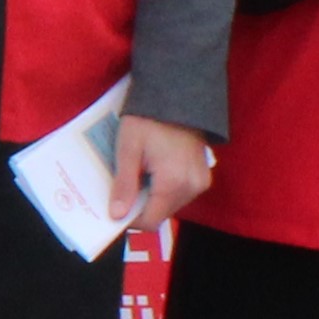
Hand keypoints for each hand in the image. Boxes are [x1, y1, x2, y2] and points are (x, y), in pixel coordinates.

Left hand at [111, 112, 218, 229]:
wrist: (177, 98)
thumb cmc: (148, 120)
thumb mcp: (128, 149)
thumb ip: (124, 185)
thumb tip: (117, 216)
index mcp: (174, 182)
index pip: (150, 221)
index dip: (130, 219)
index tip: (115, 207)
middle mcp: (192, 187)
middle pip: (160, 214)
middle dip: (140, 206)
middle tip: (125, 187)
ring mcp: (201, 182)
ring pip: (170, 205)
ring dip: (152, 197)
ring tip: (140, 175)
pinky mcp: (203, 177)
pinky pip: (180, 194)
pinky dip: (164, 189)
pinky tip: (154, 171)